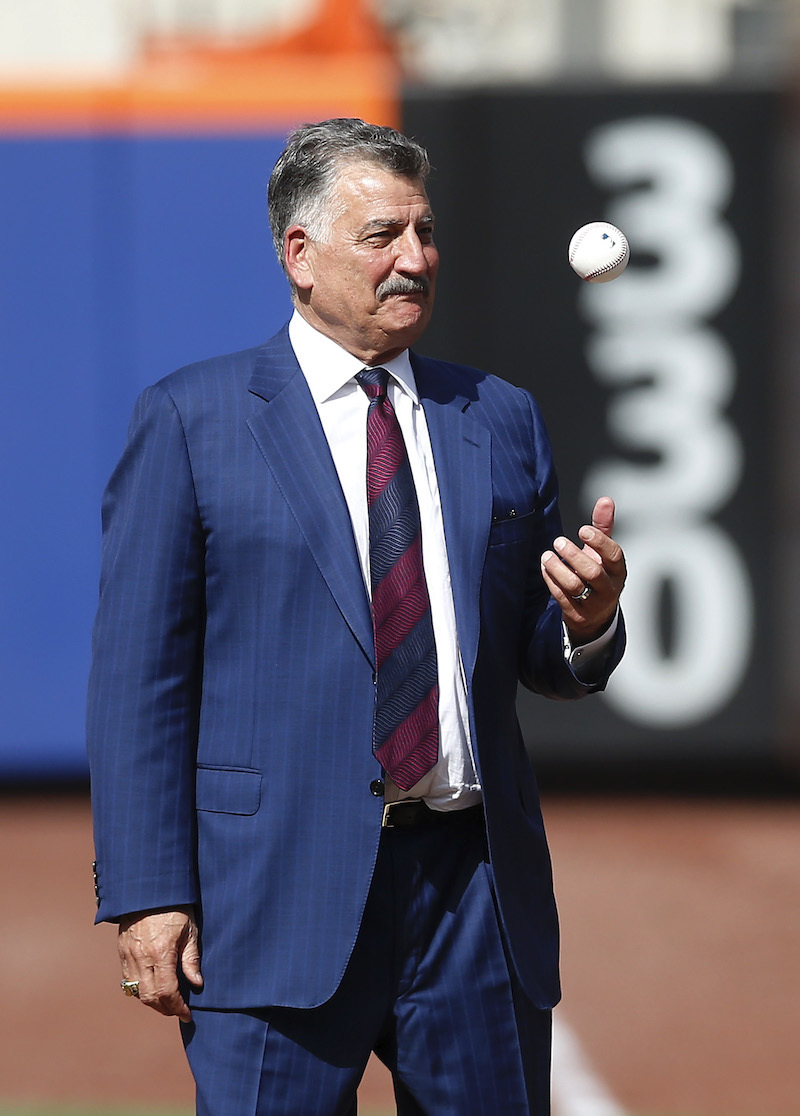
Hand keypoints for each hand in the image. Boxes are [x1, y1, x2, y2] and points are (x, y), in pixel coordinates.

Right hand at [118, 905, 202, 1020]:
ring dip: (151, 1002)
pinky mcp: (121, 951)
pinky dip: (139, 989)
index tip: (187, 1014)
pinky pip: (127, 980)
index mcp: (161, 952)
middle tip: (178, 1010)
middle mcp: (142, 957)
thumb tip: (197, 984)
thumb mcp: (190, 931)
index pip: (167, 992)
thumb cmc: (176, 907)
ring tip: (167, 1001)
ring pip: (136, 992)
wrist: (150, 888)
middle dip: (165, 1009)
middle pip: (150, 997)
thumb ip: (192, 959)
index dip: (178, 1007)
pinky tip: (152, 987)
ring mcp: (128, 955)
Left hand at [540, 496, 626, 644]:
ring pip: (575, 586)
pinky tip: (545, 568)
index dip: (599, 542)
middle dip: (574, 555)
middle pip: (593, 572)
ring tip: (547, 555)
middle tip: (558, 541)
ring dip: (558, 569)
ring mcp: (593, 604)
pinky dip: (551, 581)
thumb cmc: (599, 577)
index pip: (614, 555)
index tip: (583, 530)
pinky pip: (562, 597)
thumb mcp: (603, 553)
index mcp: (618, 571)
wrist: (596, 615)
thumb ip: (603, 527)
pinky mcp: (577, 614)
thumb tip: (605, 500)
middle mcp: (609, 588)